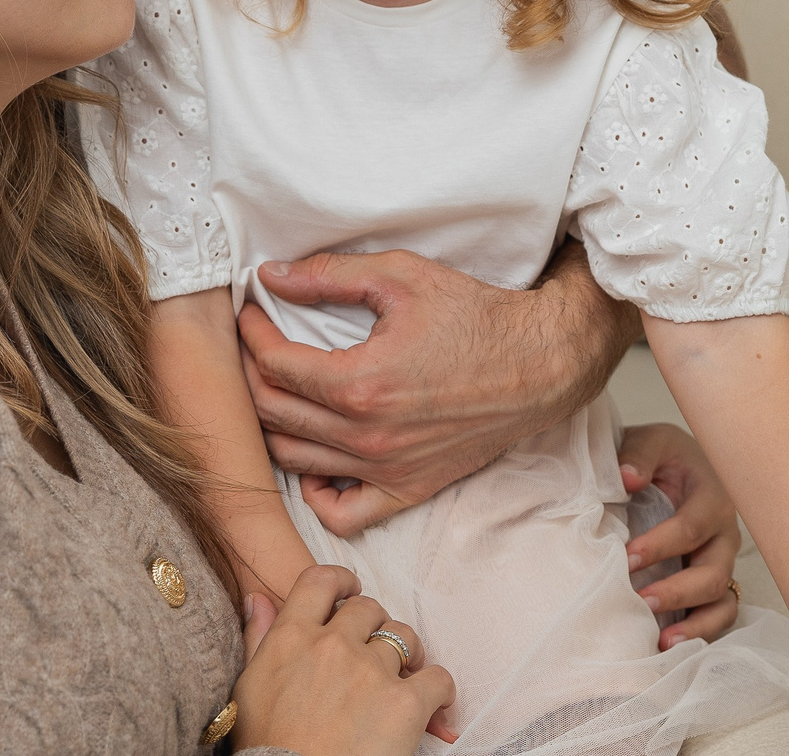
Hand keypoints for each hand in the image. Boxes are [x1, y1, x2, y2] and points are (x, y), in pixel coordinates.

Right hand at [234, 566, 456, 755]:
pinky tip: (434, 705)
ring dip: (407, 654)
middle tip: (375, 649)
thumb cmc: (266, 747)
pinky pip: (438, 679)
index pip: (321, 581)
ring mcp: (371, 671)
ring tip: (405, 675)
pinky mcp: (404, 703)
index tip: (351, 589)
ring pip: (404, 637)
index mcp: (292, 636)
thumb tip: (257, 598)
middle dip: (374, 624)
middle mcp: (333, 644)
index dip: (341, 579)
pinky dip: (440, 691)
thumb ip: (258, 637)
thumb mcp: (248, 686)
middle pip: (368, 608)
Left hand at [240, 250, 625, 534]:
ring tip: (274, 388)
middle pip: (273, 413)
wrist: (539, 364)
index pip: (274, 366)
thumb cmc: (475, 317)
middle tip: (254, 344)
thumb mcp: (401, 277)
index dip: (252, 334)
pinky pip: (342, 513)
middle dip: (250, 374)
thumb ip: (329, 275)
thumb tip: (270, 277)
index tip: (252, 311)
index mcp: (360, 384)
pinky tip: (315, 456)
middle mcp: (368, 437)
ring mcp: (387, 470)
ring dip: (271, 424)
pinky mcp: (408, 489)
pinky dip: (314, 492)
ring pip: (294, 462)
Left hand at [617, 420, 743, 647]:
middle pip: (712, 572)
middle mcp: (724, 535)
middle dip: (677, 590)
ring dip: (693, 622)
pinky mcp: (717, 583)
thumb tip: (628, 479)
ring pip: (721, 600)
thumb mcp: (651, 442)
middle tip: (640, 599)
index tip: (627, 557)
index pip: (691, 527)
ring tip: (661, 638)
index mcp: (712, 499)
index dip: (660, 545)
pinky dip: (701, 632)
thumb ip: (639, 456)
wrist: (675, 465)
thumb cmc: (664, 457)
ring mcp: (723, 562)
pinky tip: (670, 644)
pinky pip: (721, 614)